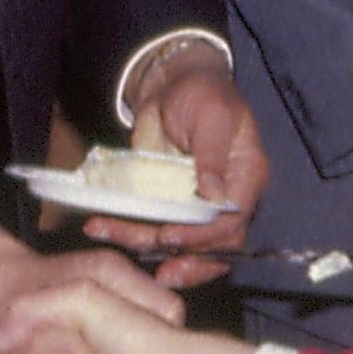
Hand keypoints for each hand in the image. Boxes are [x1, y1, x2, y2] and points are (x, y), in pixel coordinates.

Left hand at [87, 45, 269, 285]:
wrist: (173, 85)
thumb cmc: (201, 93)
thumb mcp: (210, 115)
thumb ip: (211, 155)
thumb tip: (213, 196)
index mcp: (246, 177)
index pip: (232, 221)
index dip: (202, 236)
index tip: (170, 236)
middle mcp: (228, 200)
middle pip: (212, 247)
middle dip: (180, 259)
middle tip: (152, 268)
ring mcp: (198, 207)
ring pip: (181, 245)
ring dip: (146, 248)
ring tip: (110, 236)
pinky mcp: (172, 206)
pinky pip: (156, 231)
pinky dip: (132, 236)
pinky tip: (106, 230)